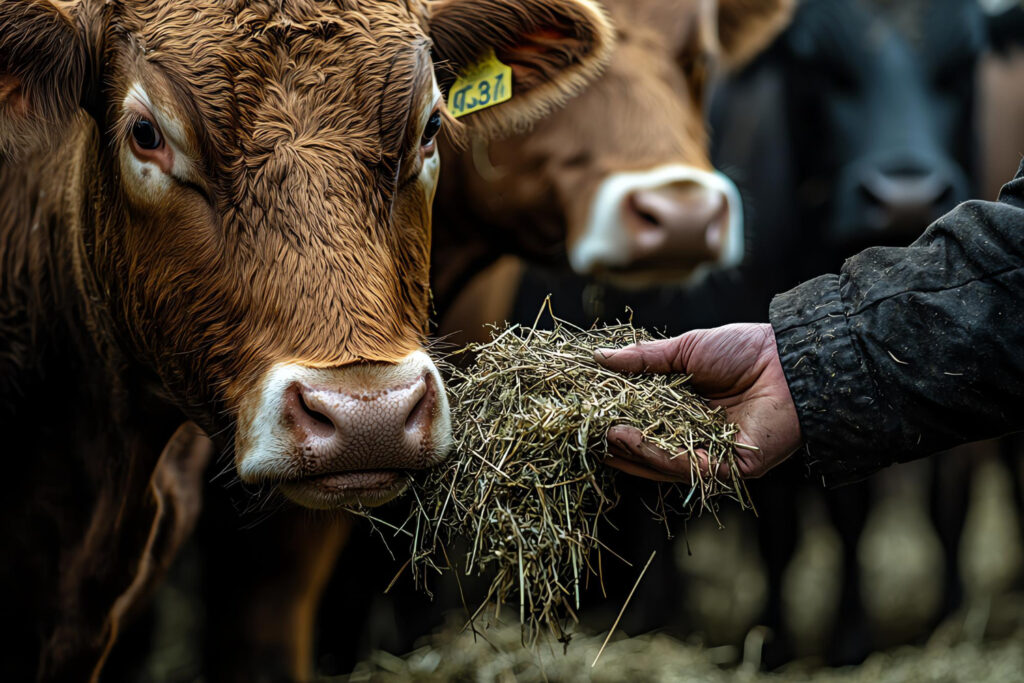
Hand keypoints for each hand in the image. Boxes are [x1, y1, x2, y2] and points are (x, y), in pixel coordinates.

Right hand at [595, 323, 801, 480]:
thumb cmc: (743, 350)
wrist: (789, 358)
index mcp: (687, 412)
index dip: (615, 419)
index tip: (587, 412)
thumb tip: (599, 358)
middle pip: (649, 448)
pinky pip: (686, 466)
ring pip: (662, 461)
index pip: (643, 423)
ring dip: (630, 449)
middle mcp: (697, 437)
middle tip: (587, 430)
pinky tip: (630, 436)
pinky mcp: (730, 467)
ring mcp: (713, 455)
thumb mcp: (685, 350)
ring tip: (604, 432)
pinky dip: (654, 454)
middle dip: (617, 442)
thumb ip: (644, 360)